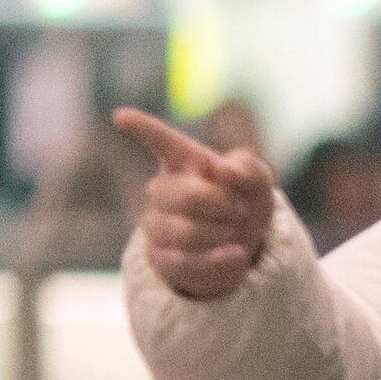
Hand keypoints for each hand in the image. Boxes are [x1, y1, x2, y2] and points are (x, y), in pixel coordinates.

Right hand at [111, 106, 279, 301]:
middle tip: (239, 209)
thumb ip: (249, 169)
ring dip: (220, 234)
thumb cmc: (243, 203)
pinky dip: (219, 261)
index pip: (161, 141)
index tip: (122, 117)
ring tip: (233, 232)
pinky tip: (235, 255)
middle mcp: (162, 191)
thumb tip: (222, 170)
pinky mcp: (161, 260)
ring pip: (182, 232)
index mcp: (184, 162)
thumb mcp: (258, 184)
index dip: (143, 128)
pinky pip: (184, 263)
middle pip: (183, 195)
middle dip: (220, 204)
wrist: (243, 247)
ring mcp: (157, 225)